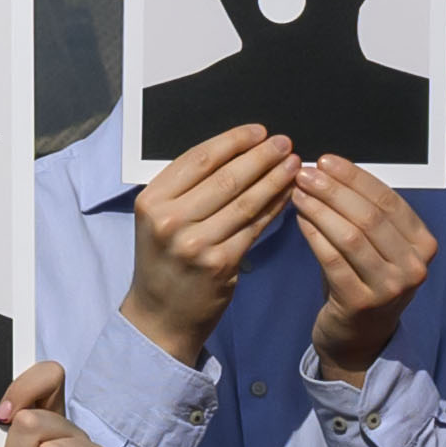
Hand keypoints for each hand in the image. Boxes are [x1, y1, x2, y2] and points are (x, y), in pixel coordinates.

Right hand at [121, 122, 297, 363]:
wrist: (160, 315)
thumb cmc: (164, 261)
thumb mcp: (159, 219)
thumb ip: (187, 188)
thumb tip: (237, 152)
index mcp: (152, 201)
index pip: (198, 159)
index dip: (233, 141)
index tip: (258, 131)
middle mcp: (170, 220)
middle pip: (226, 177)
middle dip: (261, 156)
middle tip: (285, 143)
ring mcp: (196, 243)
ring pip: (246, 201)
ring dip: (275, 178)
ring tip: (294, 163)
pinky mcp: (220, 264)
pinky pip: (255, 227)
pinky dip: (275, 207)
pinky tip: (288, 195)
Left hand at [280, 161, 435, 384]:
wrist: (360, 336)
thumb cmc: (365, 280)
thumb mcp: (378, 246)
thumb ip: (365, 213)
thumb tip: (329, 170)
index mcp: (424, 244)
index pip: (389, 200)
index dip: (355, 177)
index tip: (326, 161)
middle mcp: (414, 266)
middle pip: (369, 216)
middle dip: (333, 190)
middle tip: (304, 173)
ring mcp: (389, 287)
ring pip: (350, 236)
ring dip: (320, 209)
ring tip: (297, 192)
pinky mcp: (360, 302)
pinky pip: (332, 259)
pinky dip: (313, 234)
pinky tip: (299, 219)